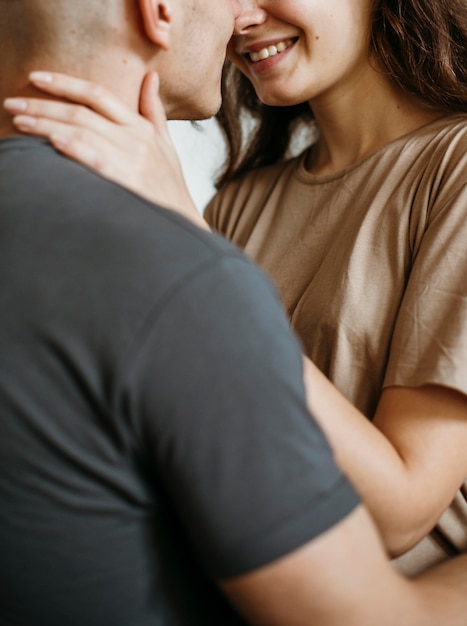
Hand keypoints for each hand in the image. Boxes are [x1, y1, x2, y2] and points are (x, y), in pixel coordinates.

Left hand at [3, 71, 207, 228]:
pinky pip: (96, 158)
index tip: (35, 78)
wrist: (181, 222)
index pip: (99, 95)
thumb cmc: (169, 185)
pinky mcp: (128, 181)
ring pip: (81, 131)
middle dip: (43, 106)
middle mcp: (135, 138)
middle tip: (12, 104)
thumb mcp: (166, 144)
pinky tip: (52, 141)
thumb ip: (154, 111)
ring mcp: (132, 159)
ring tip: (19, 122)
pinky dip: (74, 147)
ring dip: (46, 125)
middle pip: (82, 112)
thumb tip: (150, 77)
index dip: (65, 83)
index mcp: (141, 127)